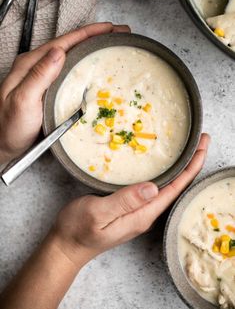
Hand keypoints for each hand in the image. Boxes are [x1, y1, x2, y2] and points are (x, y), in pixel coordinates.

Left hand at [0, 22, 129, 164]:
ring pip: (72, 56)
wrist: (3, 143)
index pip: (63, 42)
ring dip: (92, 48)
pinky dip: (86, 63)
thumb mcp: (23, 100)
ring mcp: (43, 77)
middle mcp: (37, 67)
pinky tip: (95, 66)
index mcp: (30, 65)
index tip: (108, 28)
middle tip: (117, 34)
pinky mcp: (50, 88)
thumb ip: (39, 76)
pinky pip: (71, 70)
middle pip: (70, 45)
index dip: (87, 33)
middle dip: (95, 36)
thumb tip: (59, 52)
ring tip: (110, 45)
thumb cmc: (9, 126)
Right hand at [53, 133, 209, 268]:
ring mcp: (137, 213)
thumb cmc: (77, 230)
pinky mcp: (129, 209)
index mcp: (141, 215)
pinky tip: (164, 167)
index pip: (174, 190)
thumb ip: (124, 201)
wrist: (66, 246)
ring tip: (189, 151)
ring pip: (166, 188)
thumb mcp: (98, 212)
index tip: (201, 148)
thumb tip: (153, 188)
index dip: (191, 168)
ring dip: (180, 169)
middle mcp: (144, 215)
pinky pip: (153, 190)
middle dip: (191, 165)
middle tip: (200, 143)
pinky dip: (164, 174)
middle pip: (175, 188)